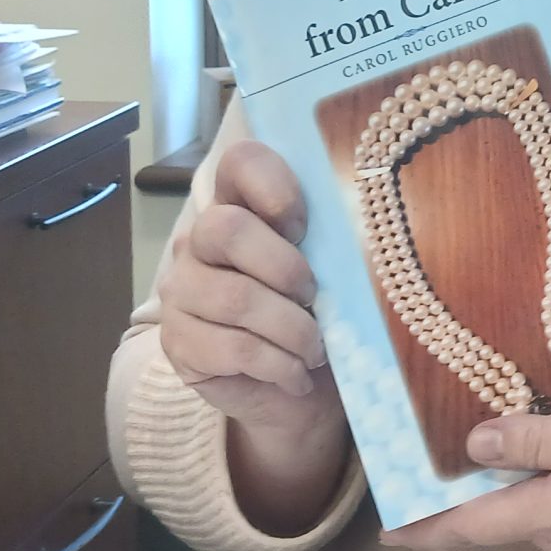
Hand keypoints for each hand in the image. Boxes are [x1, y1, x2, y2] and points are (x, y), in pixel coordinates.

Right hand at [159, 139, 349, 532]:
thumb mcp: (335, 271)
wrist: (300, 388)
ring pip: (236, 298)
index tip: (304, 227)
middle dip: (286, 269)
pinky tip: (295, 374)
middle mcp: (199, 239)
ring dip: (292, 329)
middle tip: (316, 299)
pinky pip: (233, 348)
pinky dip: (279, 365)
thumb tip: (372, 225)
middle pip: (227, 228)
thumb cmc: (322, 317)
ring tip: (315, 349)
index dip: (275, 185)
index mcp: (240, 205)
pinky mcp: (178, 343)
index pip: (240, 162)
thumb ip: (334, 239)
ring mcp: (181, 290)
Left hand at [379, 400, 550, 550]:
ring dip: (520, 483)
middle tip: (440, 444)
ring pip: (541, 513)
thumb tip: (473, 444)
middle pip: (503, 517)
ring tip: (503, 433)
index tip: (385, 525)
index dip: (425, 523)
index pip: (471, 526)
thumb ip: (545, 440)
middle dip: (472, 489)